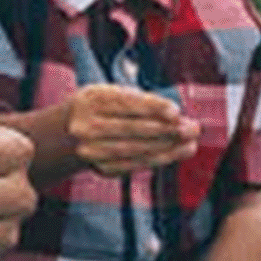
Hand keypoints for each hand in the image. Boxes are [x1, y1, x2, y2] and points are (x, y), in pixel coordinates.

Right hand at [65, 84, 199, 175]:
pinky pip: (134, 165)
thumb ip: (140, 101)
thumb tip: (175, 115)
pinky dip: (157, 160)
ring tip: (189, 144)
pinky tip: (174, 154)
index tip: (176, 112)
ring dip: (167, 148)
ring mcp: (91, 149)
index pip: (126, 103)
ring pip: (135, 149)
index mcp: (92, 100)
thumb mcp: (113, 93)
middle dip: (167, 129)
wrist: (68, 131)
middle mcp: (87, 126)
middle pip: (132, 128)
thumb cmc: (101, 107)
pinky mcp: (101, 167)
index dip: (152, 108)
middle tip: (192, 129)